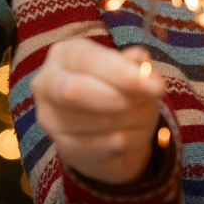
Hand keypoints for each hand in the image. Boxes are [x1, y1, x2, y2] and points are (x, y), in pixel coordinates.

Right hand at [27, 38, 166, 185]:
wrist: (101, 126)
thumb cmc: (114, 85)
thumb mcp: (127, 68)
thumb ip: (136, 65)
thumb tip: (145, 69)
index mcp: (63, 54)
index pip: (89, 61)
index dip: (123, 73)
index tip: (156, 85)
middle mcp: (47, 84)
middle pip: (77, 92)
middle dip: (122, 97)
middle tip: (153, 98)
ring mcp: (51, 119)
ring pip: (100, 122)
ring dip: (135, 118)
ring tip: (144, 113)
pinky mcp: (64, 148)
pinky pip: (107, 147)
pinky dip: (131, 140)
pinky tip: (134, 132)